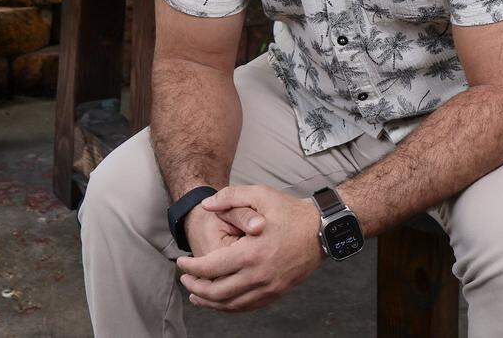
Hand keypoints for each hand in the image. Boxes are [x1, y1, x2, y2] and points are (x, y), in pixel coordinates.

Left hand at [177, 185, 322, 311]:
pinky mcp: (275, 293)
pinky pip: (245, 307)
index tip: (181, 262)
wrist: (321, 230)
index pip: (211, 268)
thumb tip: (207, 205)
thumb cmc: (291, 212)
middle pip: (215, 292)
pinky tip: (220, 299)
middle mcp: (258, 275)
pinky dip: (227, 306)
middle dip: (195, 287)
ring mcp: (267, 288)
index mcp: (251, 252)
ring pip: (229, 305)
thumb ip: (231, 197)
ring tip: (196, 294)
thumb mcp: (261, 195)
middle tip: (185, 278)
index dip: (191, 267)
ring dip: (208, 302)